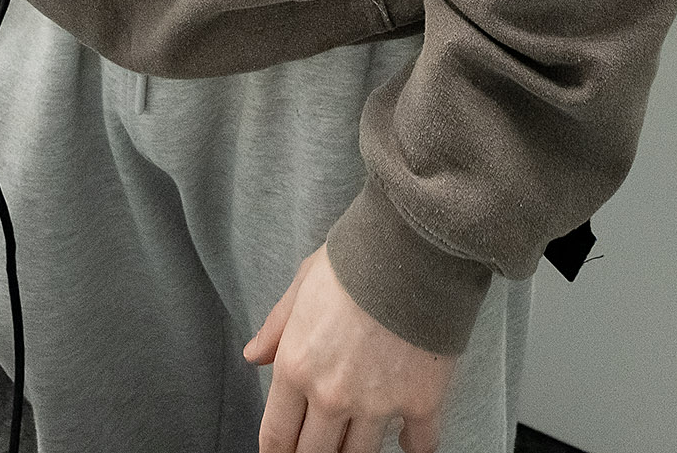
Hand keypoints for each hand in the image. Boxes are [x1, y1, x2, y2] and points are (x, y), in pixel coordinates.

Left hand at [246, 246, 458, 452]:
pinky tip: (410, 440)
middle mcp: (332, 395)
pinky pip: (420, 445)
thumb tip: (254, 356)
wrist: (415, 244)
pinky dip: (415, 446)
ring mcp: (378, 403)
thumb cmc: (357, 257)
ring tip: (360, 438)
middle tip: (319, 446)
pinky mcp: (422, 400)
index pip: (276, 437)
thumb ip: (277, 327)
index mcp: (297, 367)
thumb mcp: (303, 283)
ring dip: (358, 450)